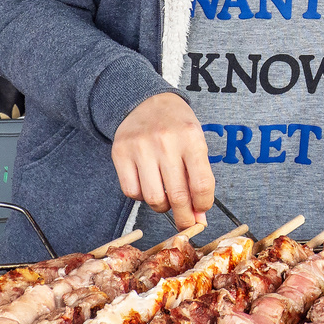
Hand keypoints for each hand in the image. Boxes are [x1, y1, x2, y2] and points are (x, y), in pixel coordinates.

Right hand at [111, 92, 215, 229]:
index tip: (201, 210)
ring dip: (162, 207)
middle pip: (178, 197)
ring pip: (153, 199)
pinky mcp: (120, 153)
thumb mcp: (195, 143)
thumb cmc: (176, 125)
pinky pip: (131, 192)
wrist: (146, 101)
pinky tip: (148, 184)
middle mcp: (165, 142)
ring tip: (166, 197)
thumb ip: (199, 178)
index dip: (203, 205)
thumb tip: (198, 216)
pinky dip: (141, 196)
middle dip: (185, 218)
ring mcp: (140, 147)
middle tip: (186, 222)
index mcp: (190, 137)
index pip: (201, 185)